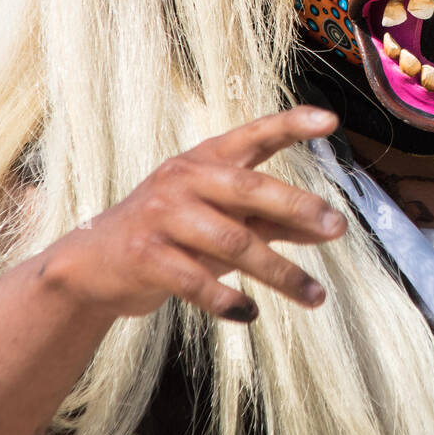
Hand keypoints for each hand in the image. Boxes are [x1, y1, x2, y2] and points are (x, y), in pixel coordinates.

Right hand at [45, 107, 344, 323]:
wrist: (95, 265)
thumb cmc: (173, 235)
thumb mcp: (221, 217)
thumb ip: (271, 219)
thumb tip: (327, 227)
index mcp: (205, 160)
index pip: (253, 134)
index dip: (291, 124)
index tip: (331, 120)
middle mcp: (184, 179)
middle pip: (250, 189)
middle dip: (298, 208)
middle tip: (338, 227)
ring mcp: (162, 216)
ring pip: (233, 243)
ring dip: (280, 273)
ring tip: (316, 296)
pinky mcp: (146, 257)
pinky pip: (197, 280)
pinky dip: (228, 299)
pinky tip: (250, 314)